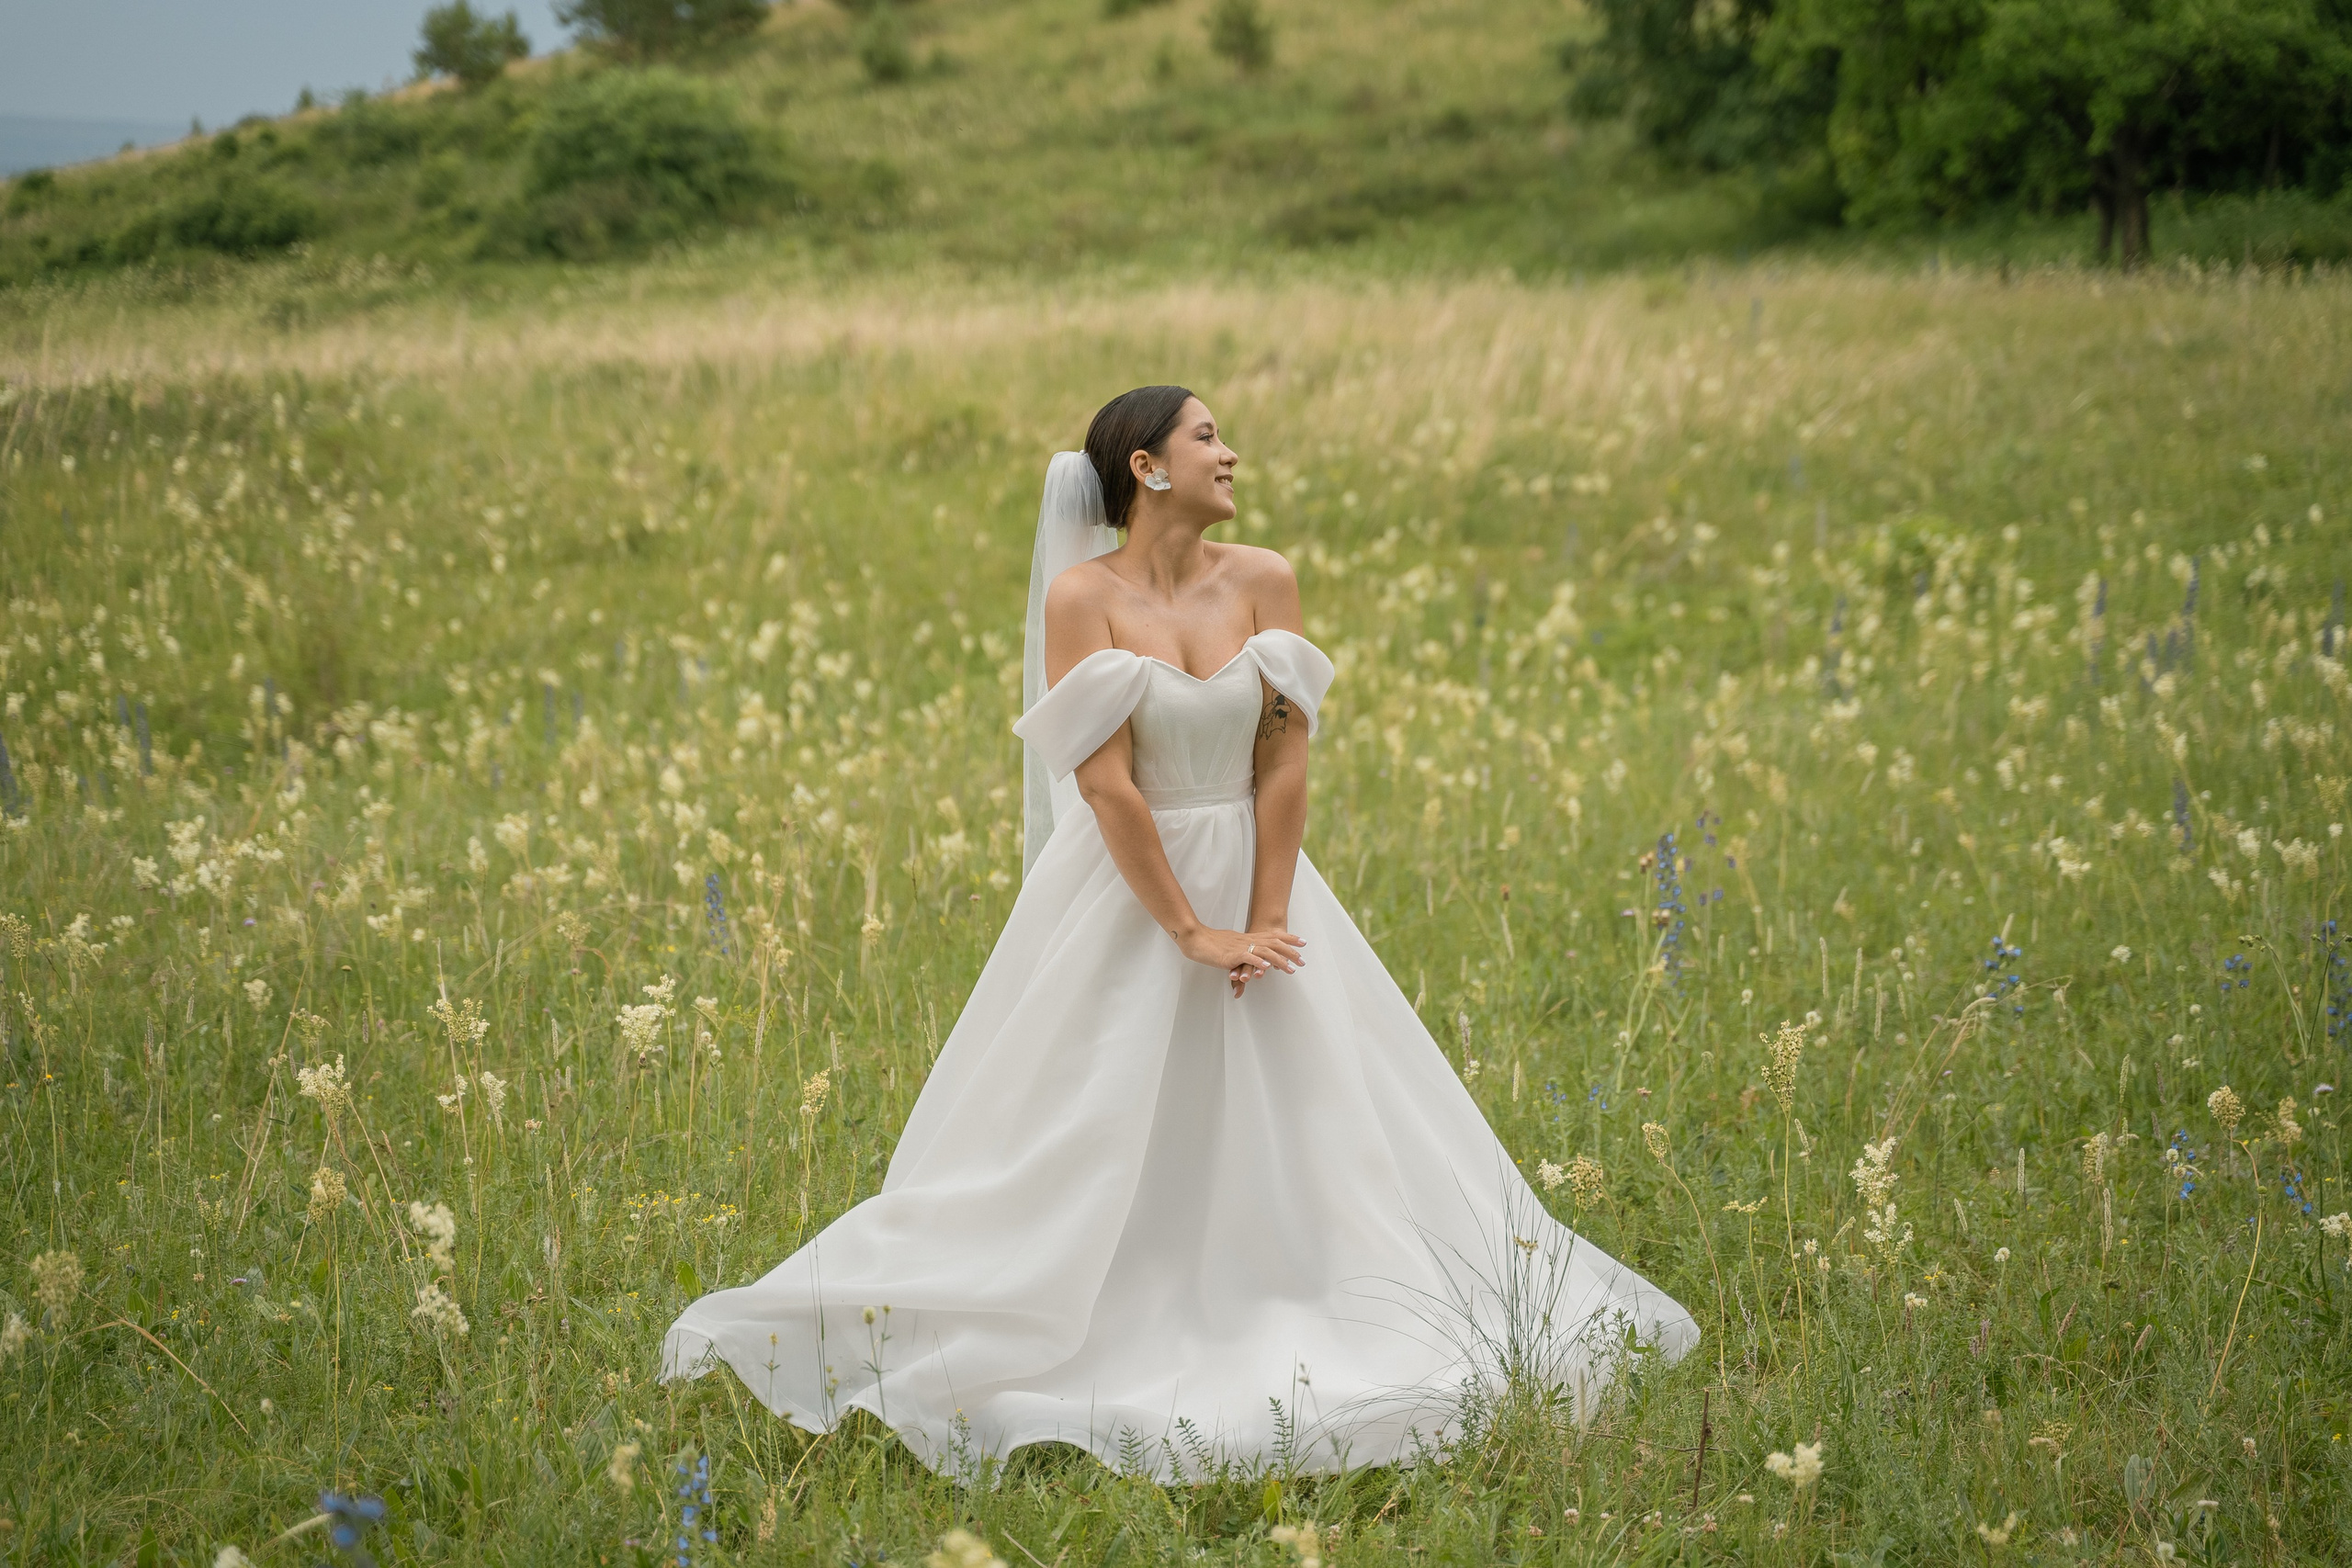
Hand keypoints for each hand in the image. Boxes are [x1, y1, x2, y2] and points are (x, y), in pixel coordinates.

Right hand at [1172, 924, 1303, 994]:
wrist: (1196, 938)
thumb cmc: (1211, 943)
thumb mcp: (1231, 944)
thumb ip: (1242, 950)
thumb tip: (1250, 957)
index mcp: (1248, 937)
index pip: (1273, 935)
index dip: (1289, 938)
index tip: (1303, 942)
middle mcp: (1247, 940)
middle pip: (1274, 943)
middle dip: (1291, 952)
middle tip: (1303, 961)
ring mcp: (1240, 947)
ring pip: (1264, 951)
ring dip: (1279, 960)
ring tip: (1290, 969)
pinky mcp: (1231, 955)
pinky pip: (1247, 957)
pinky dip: (1258, 962)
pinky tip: (1266, 968)